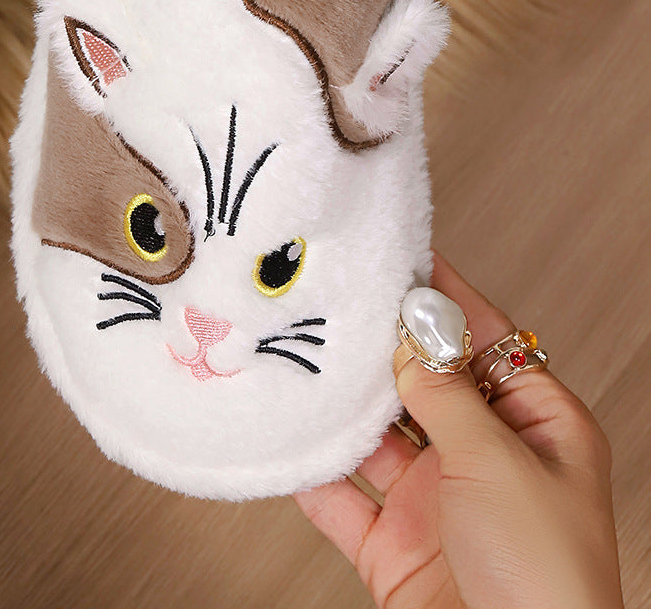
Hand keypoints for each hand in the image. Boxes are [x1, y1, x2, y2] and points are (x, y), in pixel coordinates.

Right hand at [295, 253, 623, 608]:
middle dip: (376, 347)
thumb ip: (446, 394)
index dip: (442, 299)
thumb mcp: (499, 466)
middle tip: (329, 299)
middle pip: (421, 384)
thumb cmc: (547, 585)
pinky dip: (308, 472)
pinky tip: (281, 438)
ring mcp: (436, 505)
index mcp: (536, 431)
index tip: (398, 253)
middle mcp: (484, 461)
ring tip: (294, 358)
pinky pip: (340, 498)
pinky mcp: (393, 549)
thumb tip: (413, 331)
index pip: (485, 343)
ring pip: (373, 438)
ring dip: (336, 407)